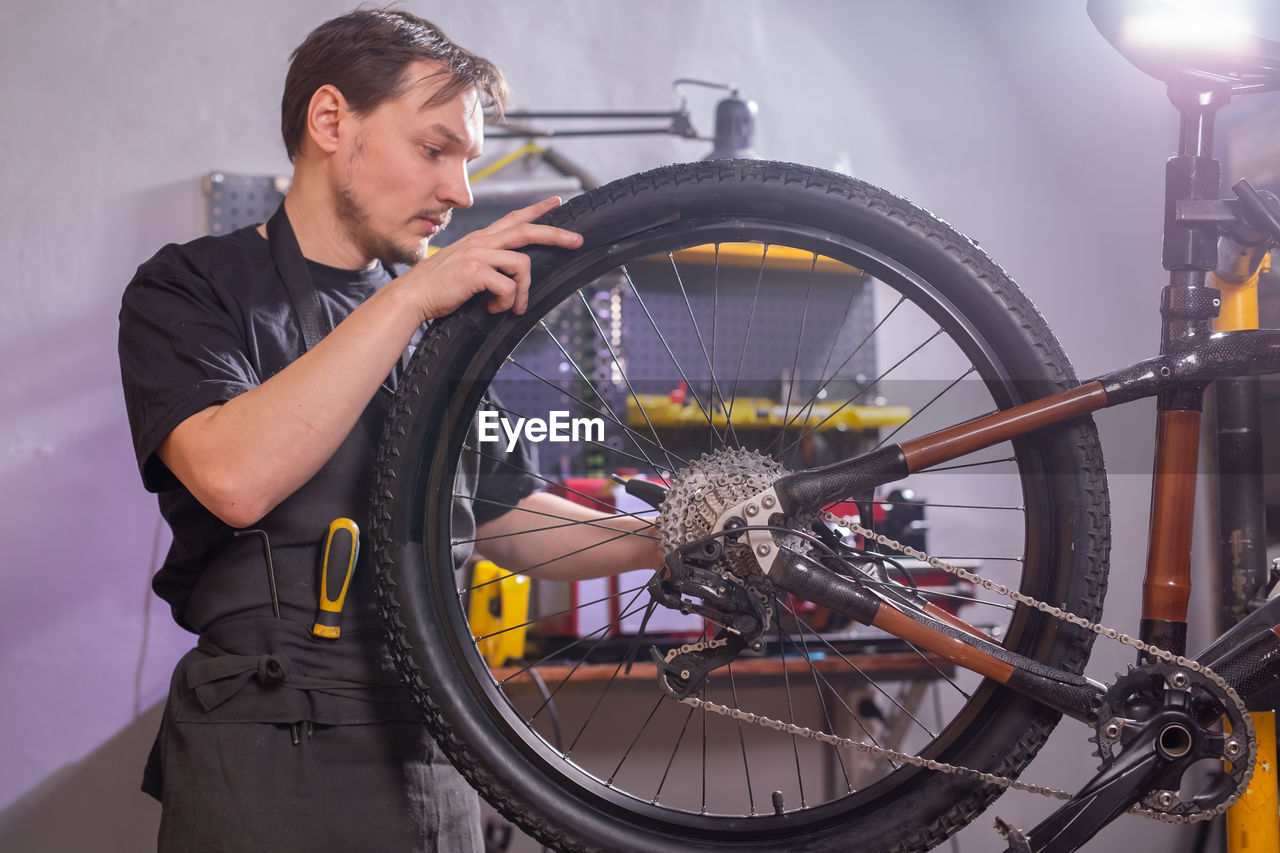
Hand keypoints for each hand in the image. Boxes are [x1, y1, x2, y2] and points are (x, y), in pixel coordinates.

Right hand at [404, 196, 582, 321]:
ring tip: (511, 307)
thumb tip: (508, 278)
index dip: (537, 210)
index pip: (513, 218)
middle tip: (577, 241)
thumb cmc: (438, 288)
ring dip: (523, 292)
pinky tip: (493, 309)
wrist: (412, 297)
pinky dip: (505, 303)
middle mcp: (481, 242)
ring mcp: (478, 254)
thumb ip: (486, 265)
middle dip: (556, 234)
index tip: (556, 203)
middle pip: (527, 230)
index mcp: (480, 240)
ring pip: (523, 265)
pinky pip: (508, 287)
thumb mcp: (465, 268)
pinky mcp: (475, 271)